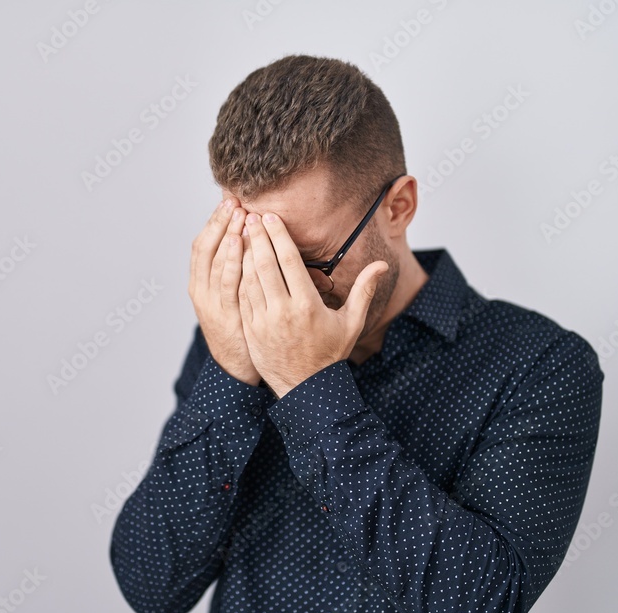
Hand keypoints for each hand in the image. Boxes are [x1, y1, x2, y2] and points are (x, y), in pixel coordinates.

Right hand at [188, 197, 261, 385]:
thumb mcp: (229, 297)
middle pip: (206, 248)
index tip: (228, 202)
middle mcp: (200, 290)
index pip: (202, 245)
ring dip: (226, 235)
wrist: (236, 366)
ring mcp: (211, 302)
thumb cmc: (239, 327)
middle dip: (219, 222)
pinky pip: (228, 282)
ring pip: (215, 262)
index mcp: (199, 283)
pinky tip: (241, 243)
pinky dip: (233, 260)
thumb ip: (233, 270)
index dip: (213, 222)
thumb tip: (246, 237)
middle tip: (233, 201)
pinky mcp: (225, 314)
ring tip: (237, 214)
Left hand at [237, 211, 387, 397]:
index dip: (278, 237)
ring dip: (243, 254)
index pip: (288, 262)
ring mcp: (263, 322)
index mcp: (306, 306)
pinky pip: (241, 297)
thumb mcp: (351, 323)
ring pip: (248, 280)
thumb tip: (380, 264)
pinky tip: (236, 262)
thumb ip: (363, 291)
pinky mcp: (250, 330)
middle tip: (249, 217)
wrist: (305, 390)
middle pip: (265, 266)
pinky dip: (237, 277)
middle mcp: (282, 312)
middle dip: (256, 238)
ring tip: (240, 233)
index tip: (269, 217)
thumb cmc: (329, 355)